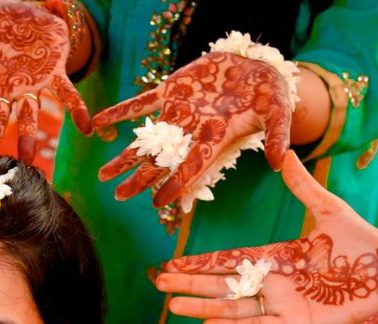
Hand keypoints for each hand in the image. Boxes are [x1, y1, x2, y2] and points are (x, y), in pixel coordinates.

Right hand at [0, 0, 91, 162]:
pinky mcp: (55, 74)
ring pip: (29, 116)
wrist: (33, 11)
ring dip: (29, 138)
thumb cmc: (2, 19)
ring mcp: (32, 84)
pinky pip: (68, 94)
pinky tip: (87, 128)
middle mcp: (7, 86)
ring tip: (29, 163)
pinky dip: (78, 110)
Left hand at [93, 50, 290, 204]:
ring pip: (146, 140)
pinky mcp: (170, 91)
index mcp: (215, 139)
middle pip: (161, 162)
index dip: (177, 184)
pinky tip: (98, 123)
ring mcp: (178, 112)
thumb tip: (279, 162)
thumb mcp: (278, 111)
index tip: (159, 203)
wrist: (254, 66)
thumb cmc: (270, 93)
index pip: (192, 167)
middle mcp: (191, 132)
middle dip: (140, 180)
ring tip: (103, 175)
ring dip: (125, 157)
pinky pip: (140, 105)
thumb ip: (277, 135)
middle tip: (119, 197)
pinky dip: (120, 113)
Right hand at [156, 152, 377, 323]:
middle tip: (159, 284)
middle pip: (222, 285)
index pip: (229, 261)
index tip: (172, 263)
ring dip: (202, 306)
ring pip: (233, 307)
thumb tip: (285, 154)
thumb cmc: (367, 245)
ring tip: (173, 305)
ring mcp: (282, 305)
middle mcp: (274, 283)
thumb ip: (304, 187)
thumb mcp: (332, 210)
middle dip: (190, 284)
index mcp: (278, 257)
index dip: (200, 263)